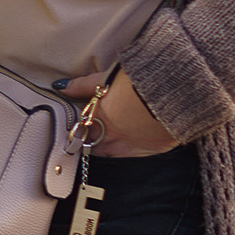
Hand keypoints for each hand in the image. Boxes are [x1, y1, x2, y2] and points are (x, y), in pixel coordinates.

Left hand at [61, 70, 177, 158]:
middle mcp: (111, 135)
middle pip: (93, 145)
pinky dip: (130, 153)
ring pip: (112, 154)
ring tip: (105, 146)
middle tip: (87, 141)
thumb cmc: (137, 79)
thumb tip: (61, 88)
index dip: (76, 130)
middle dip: (90, 143)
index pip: (78, 130)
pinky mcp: (154, 148)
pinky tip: (128, 151)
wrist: (173, 88)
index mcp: (98, 117)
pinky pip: (136, 158)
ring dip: (107, 150)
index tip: (74, 130)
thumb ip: (83, 85)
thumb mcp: (106, 77)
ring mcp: (133, 145)